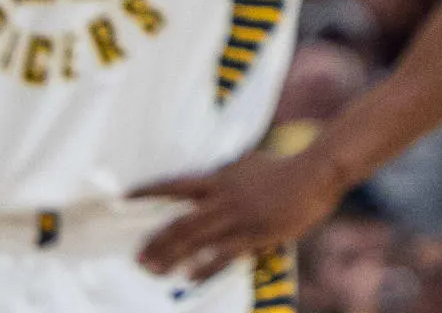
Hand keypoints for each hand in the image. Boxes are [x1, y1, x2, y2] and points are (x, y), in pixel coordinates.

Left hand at [132, 149, 349, 281]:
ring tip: (153, 270)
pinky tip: (189, 278)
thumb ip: (227, 176)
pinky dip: (203, 268)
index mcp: (221, 179)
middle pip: (180, 223)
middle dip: (155, 241)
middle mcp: (223, 198)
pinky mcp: (254, 234)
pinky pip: (221, 255)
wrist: (316, 173)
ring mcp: (238, 218)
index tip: (125, 198)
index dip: (149, 191)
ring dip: (170, 257)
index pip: (176, 185)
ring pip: (194, 241)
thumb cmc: (285, 167)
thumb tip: (211, 182)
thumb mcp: (249, 164)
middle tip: (136, 257)